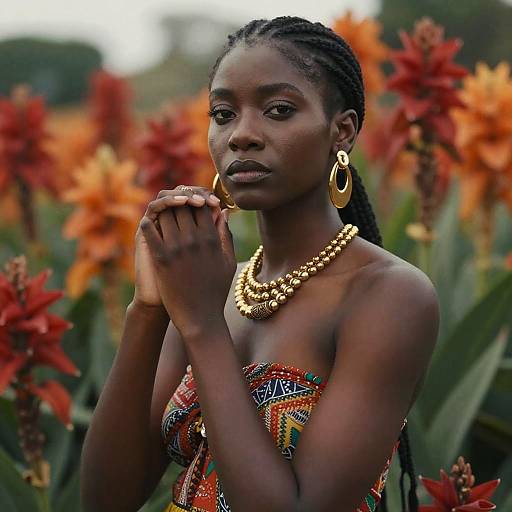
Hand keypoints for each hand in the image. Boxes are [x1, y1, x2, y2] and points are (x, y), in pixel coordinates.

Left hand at [138, 186, 235, 335]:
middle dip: (179, 203)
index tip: (190, 205)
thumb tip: (223, 212)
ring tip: (162, 215)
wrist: (200, 318)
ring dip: (164, 211)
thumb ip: (226, 236)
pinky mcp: (161, 258)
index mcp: (212, 239)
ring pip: (166, 214)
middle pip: (183, 206)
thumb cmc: (216, 292)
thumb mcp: (228, 262)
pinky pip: (150, 230)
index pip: (202, 206)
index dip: (195, 200)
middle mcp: (195, 240)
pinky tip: (149, 223)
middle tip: (174, 207)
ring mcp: (177, 248)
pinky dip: (149, 222)